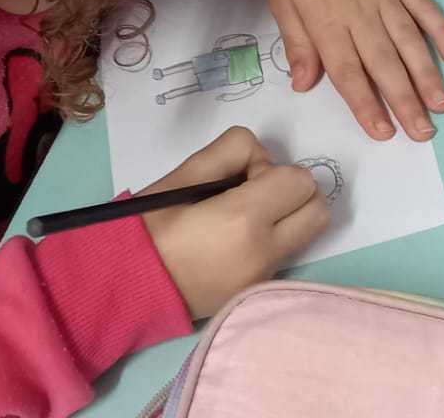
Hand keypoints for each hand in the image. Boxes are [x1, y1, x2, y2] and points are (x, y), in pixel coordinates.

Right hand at [141, 126, 328, 317]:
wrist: (126, 287)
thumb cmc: (147, 227)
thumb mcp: (183, 174)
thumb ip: (230, 152)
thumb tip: (262, 160)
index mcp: (244, 219)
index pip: (300, 180)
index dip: (272, 170)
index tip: (241, 178)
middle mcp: (264, 252)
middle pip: (317, 209)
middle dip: (292, 192)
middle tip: (251, 194)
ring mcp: (264, 277)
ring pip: (307, 233)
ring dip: (287, 216)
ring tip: (242, 217)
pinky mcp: (259, 290)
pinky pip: (286, 254)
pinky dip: (274, 239)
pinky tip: (235, 241)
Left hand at [265, 0, 443, 140]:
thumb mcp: (281, 3)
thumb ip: (297, 44)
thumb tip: (303, 84)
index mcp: (328, 23)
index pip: (348, 72)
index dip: (366, 104)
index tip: (383, 132)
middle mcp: (360, 14)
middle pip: (385, 64)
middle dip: (405, 101)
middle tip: (423, 132)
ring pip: (409, 41)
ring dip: (427, 74)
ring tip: (442, 105)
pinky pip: (425, 7)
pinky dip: (441, 30)